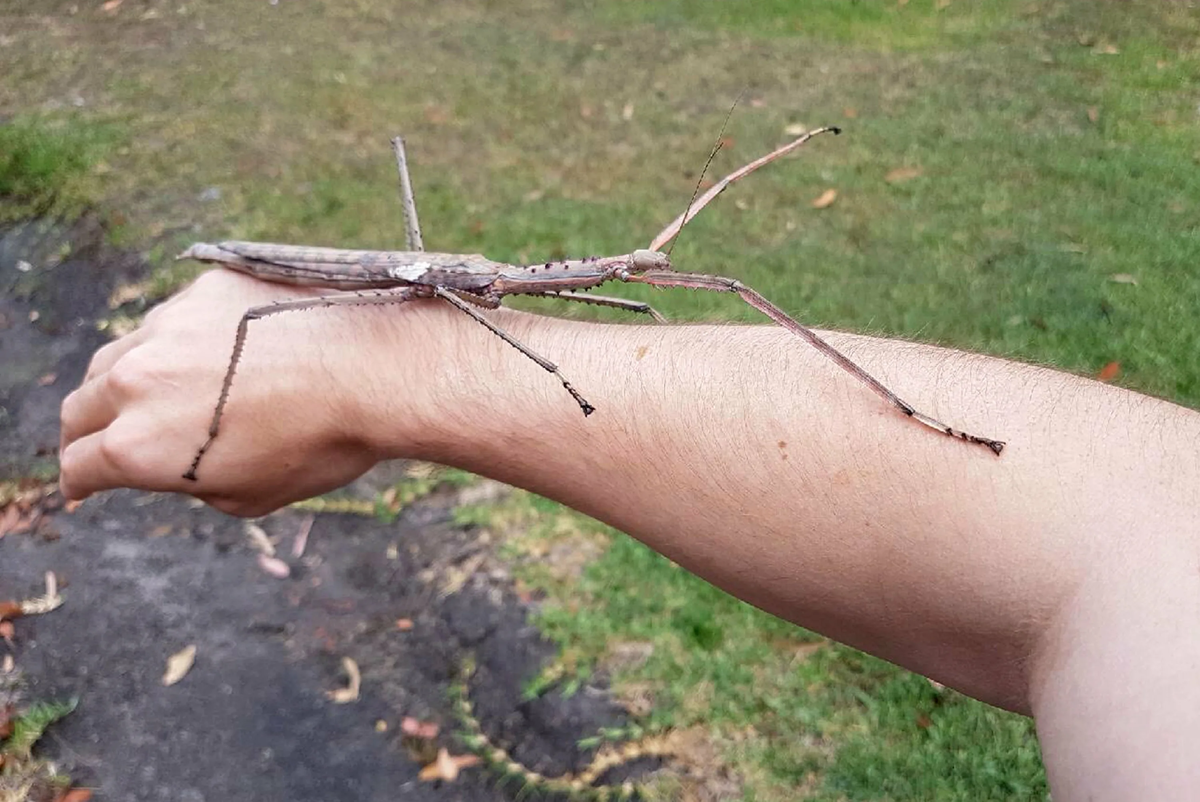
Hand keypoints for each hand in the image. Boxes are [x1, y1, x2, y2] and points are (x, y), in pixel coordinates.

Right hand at [58, 269, 437, 515]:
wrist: (376, 367)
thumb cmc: (322, 443)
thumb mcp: (250, 494)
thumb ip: (193, 480)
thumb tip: (182, 460)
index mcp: (139, 444)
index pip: (81, 464)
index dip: (80, 481)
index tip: (84, 485)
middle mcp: (139, 379)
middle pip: (82, 406)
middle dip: (87, 431)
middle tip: (99, 442)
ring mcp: (170, 326)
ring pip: (122, 353)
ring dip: (126, 379)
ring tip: (151, 392)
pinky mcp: (206, 289)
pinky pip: (174, 318)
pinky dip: (178, 340)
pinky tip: (210, 350)